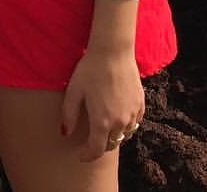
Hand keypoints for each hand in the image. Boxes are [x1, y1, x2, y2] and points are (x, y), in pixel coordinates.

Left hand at [60, 46, 143, 162]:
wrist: (113, 51)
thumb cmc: (90, 69)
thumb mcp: (74, 90)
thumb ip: (69, 114)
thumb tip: (66, 133)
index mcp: (102, 121)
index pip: (96, 149)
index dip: (87, 155)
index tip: (80, 155)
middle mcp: (120, 122)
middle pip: (111, 143)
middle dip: (99, 145)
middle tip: (90, 139)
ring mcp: (132, 113)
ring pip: (124, 134)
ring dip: (114, 134)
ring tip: (104, 126)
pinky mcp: (140, 103)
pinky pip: (134, 122)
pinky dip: (126, 124)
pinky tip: (118, 114)